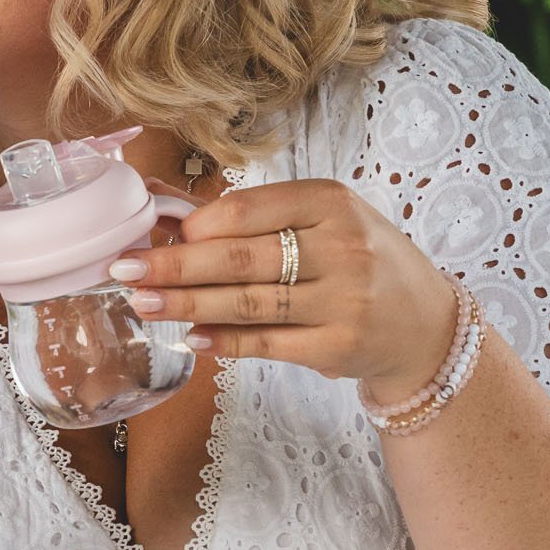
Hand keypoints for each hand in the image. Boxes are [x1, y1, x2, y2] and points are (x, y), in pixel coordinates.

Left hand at [108, 179, 459, 400]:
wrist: (426, 325)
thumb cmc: (360, 264)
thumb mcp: (324, 223)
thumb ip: (256, 220)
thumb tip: (169, 217)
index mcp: (332, 202)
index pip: (246, 210)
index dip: (194, 226)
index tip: (154, 235)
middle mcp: (342, 248)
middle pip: (239, 258)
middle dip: (173, 265)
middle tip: (124, 270)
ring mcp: (343, 300)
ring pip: (247, 303)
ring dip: (186, 303)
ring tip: (143, 303)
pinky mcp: (339, 346)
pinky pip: (267, 343)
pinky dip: (223, 340)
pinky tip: (191, 335)